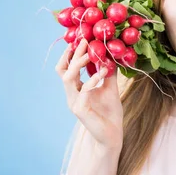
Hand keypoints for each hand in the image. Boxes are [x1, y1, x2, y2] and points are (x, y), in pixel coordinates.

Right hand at [55, 39, 123, 153]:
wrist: (112, 136)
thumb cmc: (110, 113)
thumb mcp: (110, 88)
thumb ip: (107, 73)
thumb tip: (111, 55)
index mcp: (75, 90)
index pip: (66, 68)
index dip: (70, 54)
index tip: (81, 39)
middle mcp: (71, 95)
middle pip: (63, 70)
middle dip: (73, 54)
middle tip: (85, 40)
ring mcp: (74, 103)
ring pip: (68, 78)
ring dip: (79, 63)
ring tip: (92, 53)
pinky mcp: (80, 111)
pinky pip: (84, 91)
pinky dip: (93, 79)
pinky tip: (104, 71)